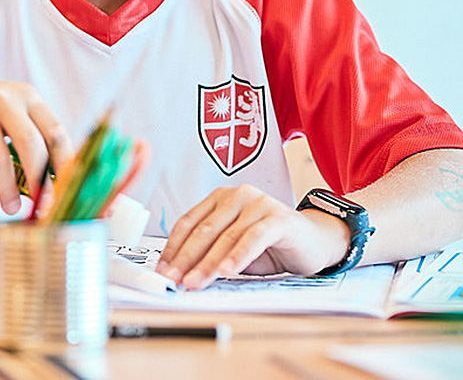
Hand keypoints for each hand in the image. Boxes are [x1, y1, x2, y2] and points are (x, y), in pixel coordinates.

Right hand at [0, 71, 69, 214]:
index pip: (55, 132)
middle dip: (38, 181)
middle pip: (30, 144)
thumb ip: (34, 138)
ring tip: (10, 206)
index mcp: (27, 97)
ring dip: (7, 190)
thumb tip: (53, 184)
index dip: (63, 165)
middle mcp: (4, 99)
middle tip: (41, 205)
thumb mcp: (14, 111)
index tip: (64, 191)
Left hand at [155, 185, 350, 288]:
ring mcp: (258, 203)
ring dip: (207, 263)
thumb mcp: (235, 249)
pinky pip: (253, 238)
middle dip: (185, 258)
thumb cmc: (270, 245)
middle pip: (203, 230)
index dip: (173, 248)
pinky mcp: (278, 218)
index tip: (162, 270)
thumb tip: (181, 274)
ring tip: (194, 282)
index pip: (188, 223)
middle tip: (172, 280)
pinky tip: (227, 272)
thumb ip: (212, 254)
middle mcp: (236, 196)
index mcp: (219, 198)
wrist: (316, 241)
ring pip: (225, 236)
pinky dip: (238, 256)